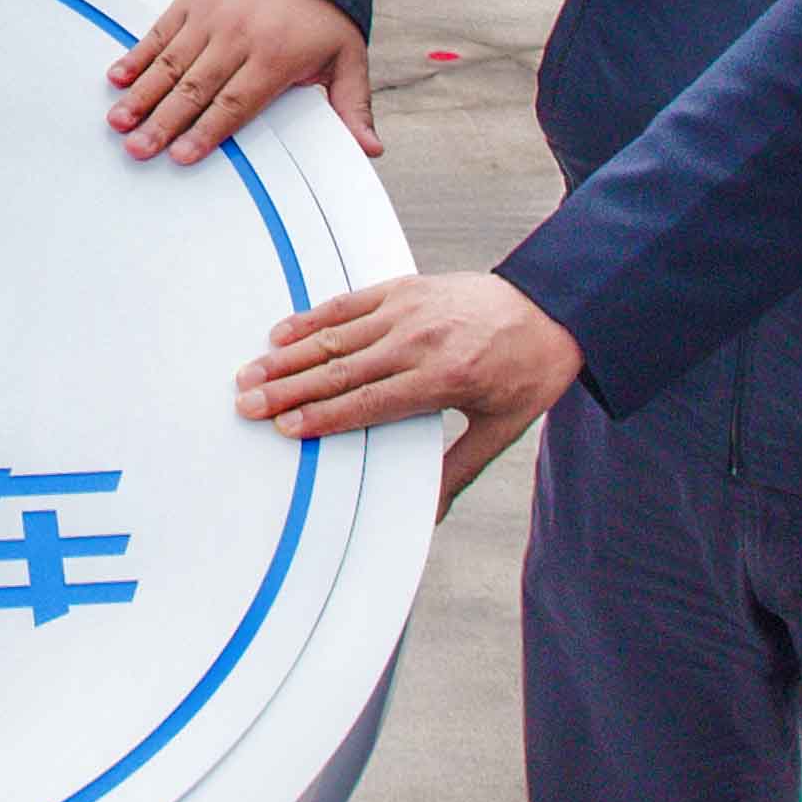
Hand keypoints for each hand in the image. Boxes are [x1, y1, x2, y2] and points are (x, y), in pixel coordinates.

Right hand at [106, 0, 378, 162]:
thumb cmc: (323, 15)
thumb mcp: (347, 58)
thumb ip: (352, 107)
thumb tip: (369, 150)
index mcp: (277, 56)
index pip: (236, 102)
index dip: (208, 130)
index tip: (182, 155)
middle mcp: (240, 35)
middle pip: (195, 87)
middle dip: (164, 122)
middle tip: (138, 149)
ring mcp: (211, 15)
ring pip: (171, 63)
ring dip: (141, 94)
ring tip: (119, 122)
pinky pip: (159, 32)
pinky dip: (137, 56)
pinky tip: (117, 79)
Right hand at [234, 269, 577, 505]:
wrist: (554, 308)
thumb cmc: (529, 370)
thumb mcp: (501, 428)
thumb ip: (459, 469)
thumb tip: (432, 513)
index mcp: (444, 377)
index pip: (369, 402)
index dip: (324, 417)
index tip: (287, 428)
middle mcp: (421, 340)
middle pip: (340, 370)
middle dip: (288, 389)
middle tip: (247, 403)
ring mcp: (409, 310)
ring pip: (335, 337)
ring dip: (288, 357)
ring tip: (251, 374)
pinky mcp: (404, 288)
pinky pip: (349, 304)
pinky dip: (312, 318)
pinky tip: (283, 333)